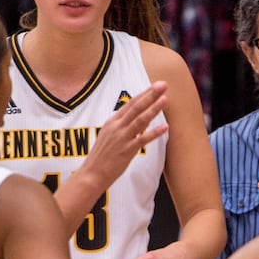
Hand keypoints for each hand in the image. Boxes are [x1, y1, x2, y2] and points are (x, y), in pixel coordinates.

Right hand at [64, 82, 167, 202]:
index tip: (155, 86)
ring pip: (140, 120)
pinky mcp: (127, 150)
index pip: (130, 104)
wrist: (92, 174)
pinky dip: (154, 132)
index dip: (144, 94)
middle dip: (151, 95)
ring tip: (165, 99)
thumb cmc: (102, 157)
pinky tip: (165, 127)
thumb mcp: (109, 136)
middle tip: (163, 84)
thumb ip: (123, 127)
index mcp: (112, 122)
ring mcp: (122, 138)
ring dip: (154, 109)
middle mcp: (117, 127)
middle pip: (136, 107)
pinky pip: (143, 139)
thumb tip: (139, 122)